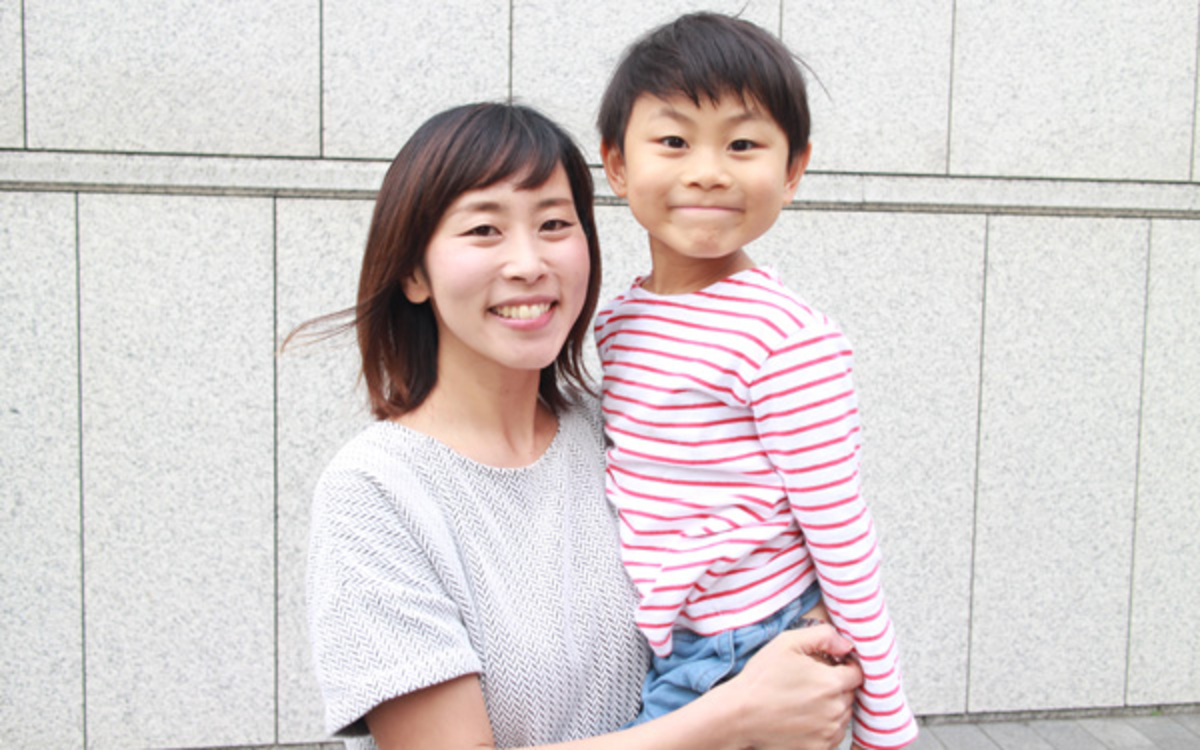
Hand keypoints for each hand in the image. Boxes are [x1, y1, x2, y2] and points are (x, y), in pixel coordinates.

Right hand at [713, 622, 861, 749]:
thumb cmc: (761, 678)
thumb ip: (823, 636)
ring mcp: (828, 732)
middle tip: (811, 682)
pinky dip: (824, 726)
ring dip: (832, 706)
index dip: (845, 666)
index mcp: (832, 683)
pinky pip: (833, 735)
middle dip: (836, 686)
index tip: (829, 666)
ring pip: (843, 715)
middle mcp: (836, 710)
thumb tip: (846, 644)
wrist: (739, 715)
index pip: (857, 673)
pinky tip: (803, 717)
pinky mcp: (818, 748)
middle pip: (850, 694)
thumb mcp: (787, 643)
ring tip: (805, 700)